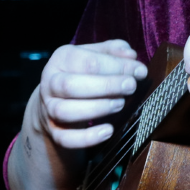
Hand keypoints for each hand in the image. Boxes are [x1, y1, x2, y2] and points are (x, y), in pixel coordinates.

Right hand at [32, 39, 147, 148]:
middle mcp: (50, 83)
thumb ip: (114, 51)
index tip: (140, 71)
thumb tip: (131, 56)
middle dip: (105, 86)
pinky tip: (108, 131)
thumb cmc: (83, 72)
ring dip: (96, 109)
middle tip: (131, 87)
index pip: (89, 62)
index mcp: (62, 59)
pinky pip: (65, 138)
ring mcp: (49, 108)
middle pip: (71, 85)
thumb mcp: (96, 55)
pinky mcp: (53, 130)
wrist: (57, 98)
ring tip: (120, 104)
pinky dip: (87, 138)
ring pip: (64, 111)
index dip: (117, 66)